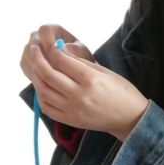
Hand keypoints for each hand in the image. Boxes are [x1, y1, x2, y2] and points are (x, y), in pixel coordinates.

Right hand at [20, 25, 94, 78]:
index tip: (57, 52)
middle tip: (54, 69)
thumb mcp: (81, 52)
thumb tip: (62, 47)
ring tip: (54, 76)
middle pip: (33, 43)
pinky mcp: (26, 61)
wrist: (76, 70)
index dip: (49, 40)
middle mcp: (38, 36)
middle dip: (44, 57)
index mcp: (54, 29)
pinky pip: (25, 66)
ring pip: (27, 56)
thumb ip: (73, 49)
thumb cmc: (80, 57)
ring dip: (39, 66)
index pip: (44, 30)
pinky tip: (47, 80)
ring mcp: (29, 49)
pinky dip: (34, 73)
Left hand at [23, 40, 147, 140]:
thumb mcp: (106, 72)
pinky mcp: (69, 120)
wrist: (129, 118)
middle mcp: (79, 95)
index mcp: (91, 80)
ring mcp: (72, 109)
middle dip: (38, 60)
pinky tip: (42, 87)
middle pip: (49, 76)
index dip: (51, 51)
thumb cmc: (122, 91)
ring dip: (36, 78)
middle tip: (33, 51)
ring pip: (44, 92)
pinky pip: (47, 108)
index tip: (45, 45)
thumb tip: (62, 51)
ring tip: (36, 68)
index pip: (63, 62)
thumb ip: (82, 63)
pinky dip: (41, 96)